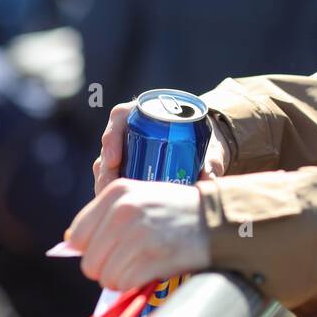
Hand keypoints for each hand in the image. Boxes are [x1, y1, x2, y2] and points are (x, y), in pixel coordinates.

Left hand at [65, 178, 210, 290]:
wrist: (218, 220)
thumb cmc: (177, 211)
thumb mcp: (141, 198)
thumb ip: (105, 216)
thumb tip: (69, 244)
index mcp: (117, 192)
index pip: (77, 236)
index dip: (92, 248)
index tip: (113, 247)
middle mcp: (124, 210)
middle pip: (89, 261)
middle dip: (108, 266)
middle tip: (132, 258)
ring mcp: (136, 234)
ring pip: (105, 276)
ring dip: (124, 277)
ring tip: (146, 261)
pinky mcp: (150, 257)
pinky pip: (124, 285)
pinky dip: (137, 284)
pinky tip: (154, 268)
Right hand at [92, 101, 231, 193]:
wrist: (207, 147)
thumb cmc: (206, 140)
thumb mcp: (211, 147)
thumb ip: (212, 161)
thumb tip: (208, 180)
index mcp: (148, 112)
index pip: (120, 117)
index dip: (112, 137)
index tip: (114, 160)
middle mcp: (132, 127)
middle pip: (109, 145)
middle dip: (105, 169)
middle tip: (110, 188)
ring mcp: (126, 147)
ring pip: (105, 163)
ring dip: (105, 181)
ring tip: (109, 200)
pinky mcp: (126, 165)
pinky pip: (112, 176)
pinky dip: (110, 189)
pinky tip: (112, 204)